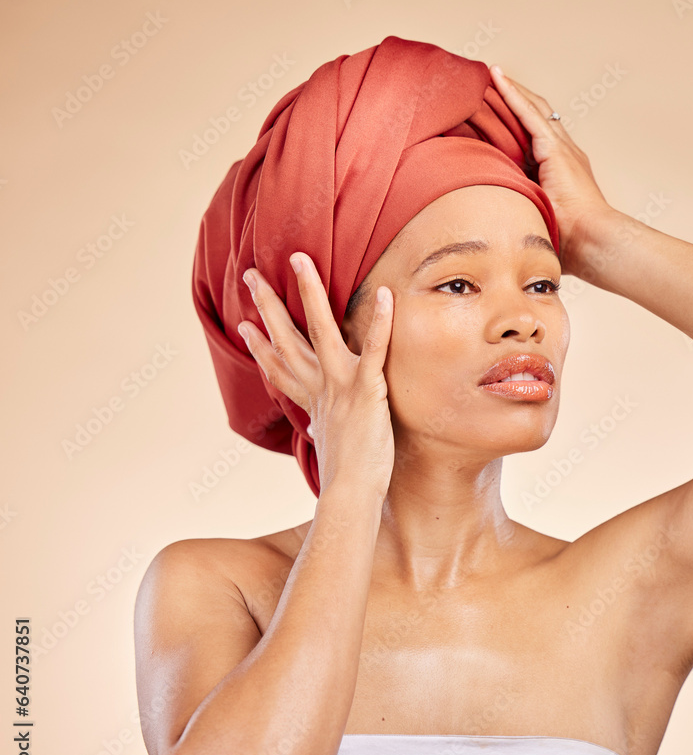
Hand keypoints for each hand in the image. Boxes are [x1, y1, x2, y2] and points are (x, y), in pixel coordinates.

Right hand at [237, 254, 394, 496]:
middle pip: (287, 339)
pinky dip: (379, 322)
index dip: (261, 346)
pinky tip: (386, 295)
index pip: (280, 367)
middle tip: (251, 276)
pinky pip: (374, 349)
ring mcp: (340, 385)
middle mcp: (320, 388)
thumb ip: (320, 428)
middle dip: (269, 306)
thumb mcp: (330, 446)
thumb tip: (310, 428)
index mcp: (312, 402)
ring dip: (309, 293)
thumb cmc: (348, 477)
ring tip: (300, 260)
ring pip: (320, 330)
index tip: (245, 326)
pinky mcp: (366, 389)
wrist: (352, 494)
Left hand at [489, 64, 615, 277]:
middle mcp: (563, 154)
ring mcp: (562, 150)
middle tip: (486, 82)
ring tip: (486, 73)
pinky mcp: (556, 150)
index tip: (493, 110)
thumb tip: (495, 230)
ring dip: (509, 90)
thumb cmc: (570, 244)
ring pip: (530, 110)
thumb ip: (522, 215)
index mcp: (558, 171)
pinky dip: (513, 95)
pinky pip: (530, 115)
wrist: (593, 243)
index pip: (531, 138)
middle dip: (511, 98)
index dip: (513, 121)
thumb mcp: (537, 222)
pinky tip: (496, 78)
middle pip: (532, 116)